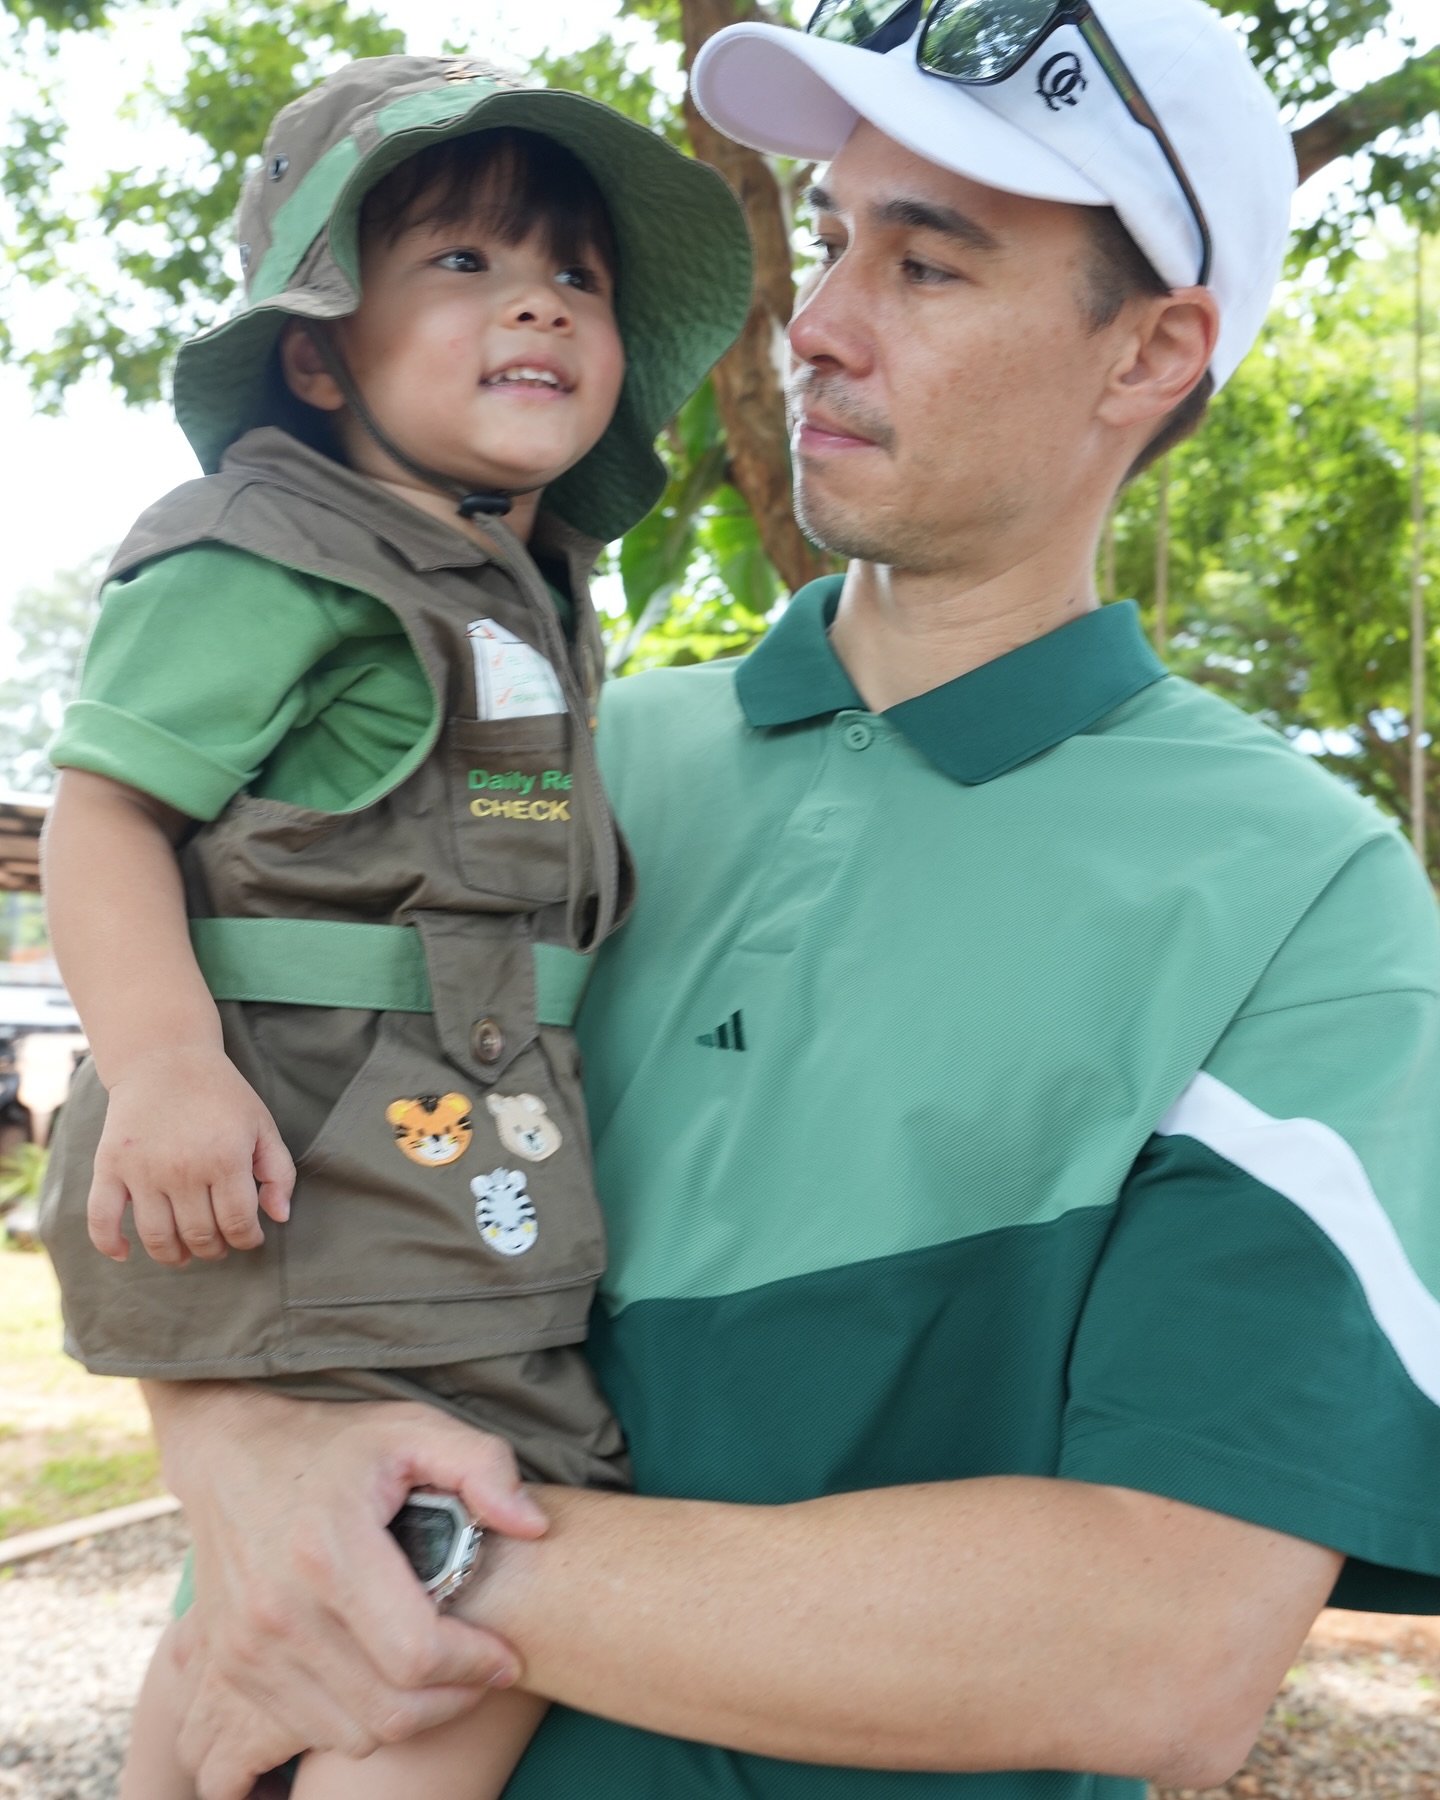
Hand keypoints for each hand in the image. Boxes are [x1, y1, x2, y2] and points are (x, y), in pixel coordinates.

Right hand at [87, 1045, 294, 1263]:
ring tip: (186, 1252)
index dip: (248, 1239)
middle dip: (215, 1248)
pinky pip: (101, 1218)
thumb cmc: (220, 1094)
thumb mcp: (262, 1125)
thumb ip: (279, 1172)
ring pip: (157, 1237)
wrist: (165, 1058)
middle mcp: (182, 1169)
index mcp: (225, 1158)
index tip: (250, 1237)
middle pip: (200, 1235)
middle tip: (219, 1243)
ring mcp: (142, 1170)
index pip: (238, 1224)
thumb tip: (279, 1218)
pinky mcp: (109, 1166)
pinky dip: (110, 1244)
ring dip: (174, 1255)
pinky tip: (126, 1252)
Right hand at [143, 1383, 546, 1799]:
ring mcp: (247, 1649)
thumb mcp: (415, 1428)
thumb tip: (532, 1525)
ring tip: (441, 1673)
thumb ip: (484, 1465)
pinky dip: (361, 1721)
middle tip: (484, 1668)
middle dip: (454, 1699)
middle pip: (389, 1709)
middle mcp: (278, 1611)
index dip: (475, 1664)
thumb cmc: (337, 1442)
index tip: (505, 1652)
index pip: (416, 1655)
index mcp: (328, 1550)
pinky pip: (312, 1733)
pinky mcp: (232, 1669)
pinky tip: (387, 1678)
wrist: (232, 1454)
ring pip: (354, 1734)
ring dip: (411, 1716)